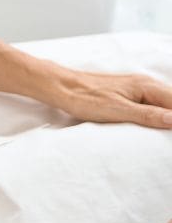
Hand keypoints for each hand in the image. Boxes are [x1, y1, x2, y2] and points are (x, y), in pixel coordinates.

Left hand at [46, 65, 171, 129]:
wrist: (62, 87)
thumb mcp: (119, 110)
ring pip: (165, 104)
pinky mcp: (129, 95)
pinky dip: (160, 116)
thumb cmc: (85, 97)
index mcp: (146, 86)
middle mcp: (145, 84)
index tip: (170, 134)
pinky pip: (154, 105)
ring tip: (164, 136)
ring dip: (168, 118)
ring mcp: (137, 89)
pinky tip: (158, 127)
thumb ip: (149, 115)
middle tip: (166, 138)